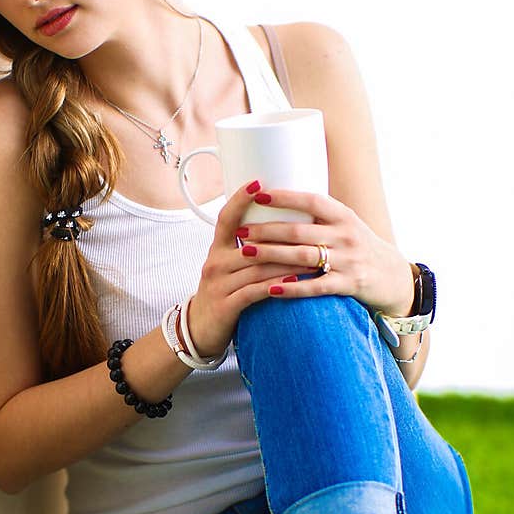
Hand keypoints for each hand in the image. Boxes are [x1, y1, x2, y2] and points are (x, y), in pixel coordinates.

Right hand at [185, 180, 317, 357]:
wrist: (199, 330)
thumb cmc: (223, 294)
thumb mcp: (229, 267)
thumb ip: (249, 250)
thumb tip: (281, 226)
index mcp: (217, 249)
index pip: (226, 218)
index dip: (240, 199)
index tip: (258, 182)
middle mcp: (215, 263)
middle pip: (251, 244)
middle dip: (283, 237)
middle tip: (312, 229)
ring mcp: (218, 285)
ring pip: (256, 267)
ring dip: (287, 262)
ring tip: (314, 258)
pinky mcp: (225, 306)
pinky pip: (253, 292)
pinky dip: (275, 285)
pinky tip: (294, 281)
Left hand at [228, 187, 415, 317]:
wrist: (392, 277)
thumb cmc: (358, 248)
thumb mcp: (345, 226)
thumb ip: (317, 217)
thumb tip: (276, 202)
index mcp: (343, 216)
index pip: (312, 200)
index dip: (285, 197)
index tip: (258, 195)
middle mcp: (346, 235)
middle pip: (300, 231)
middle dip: (267, 231)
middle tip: (241, 231)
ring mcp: (348, 261)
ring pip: (303, 257)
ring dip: (272, 255)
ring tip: (246, 253)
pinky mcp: (348, 285)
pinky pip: (316, 287)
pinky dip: (293, 288)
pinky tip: (271, 289)